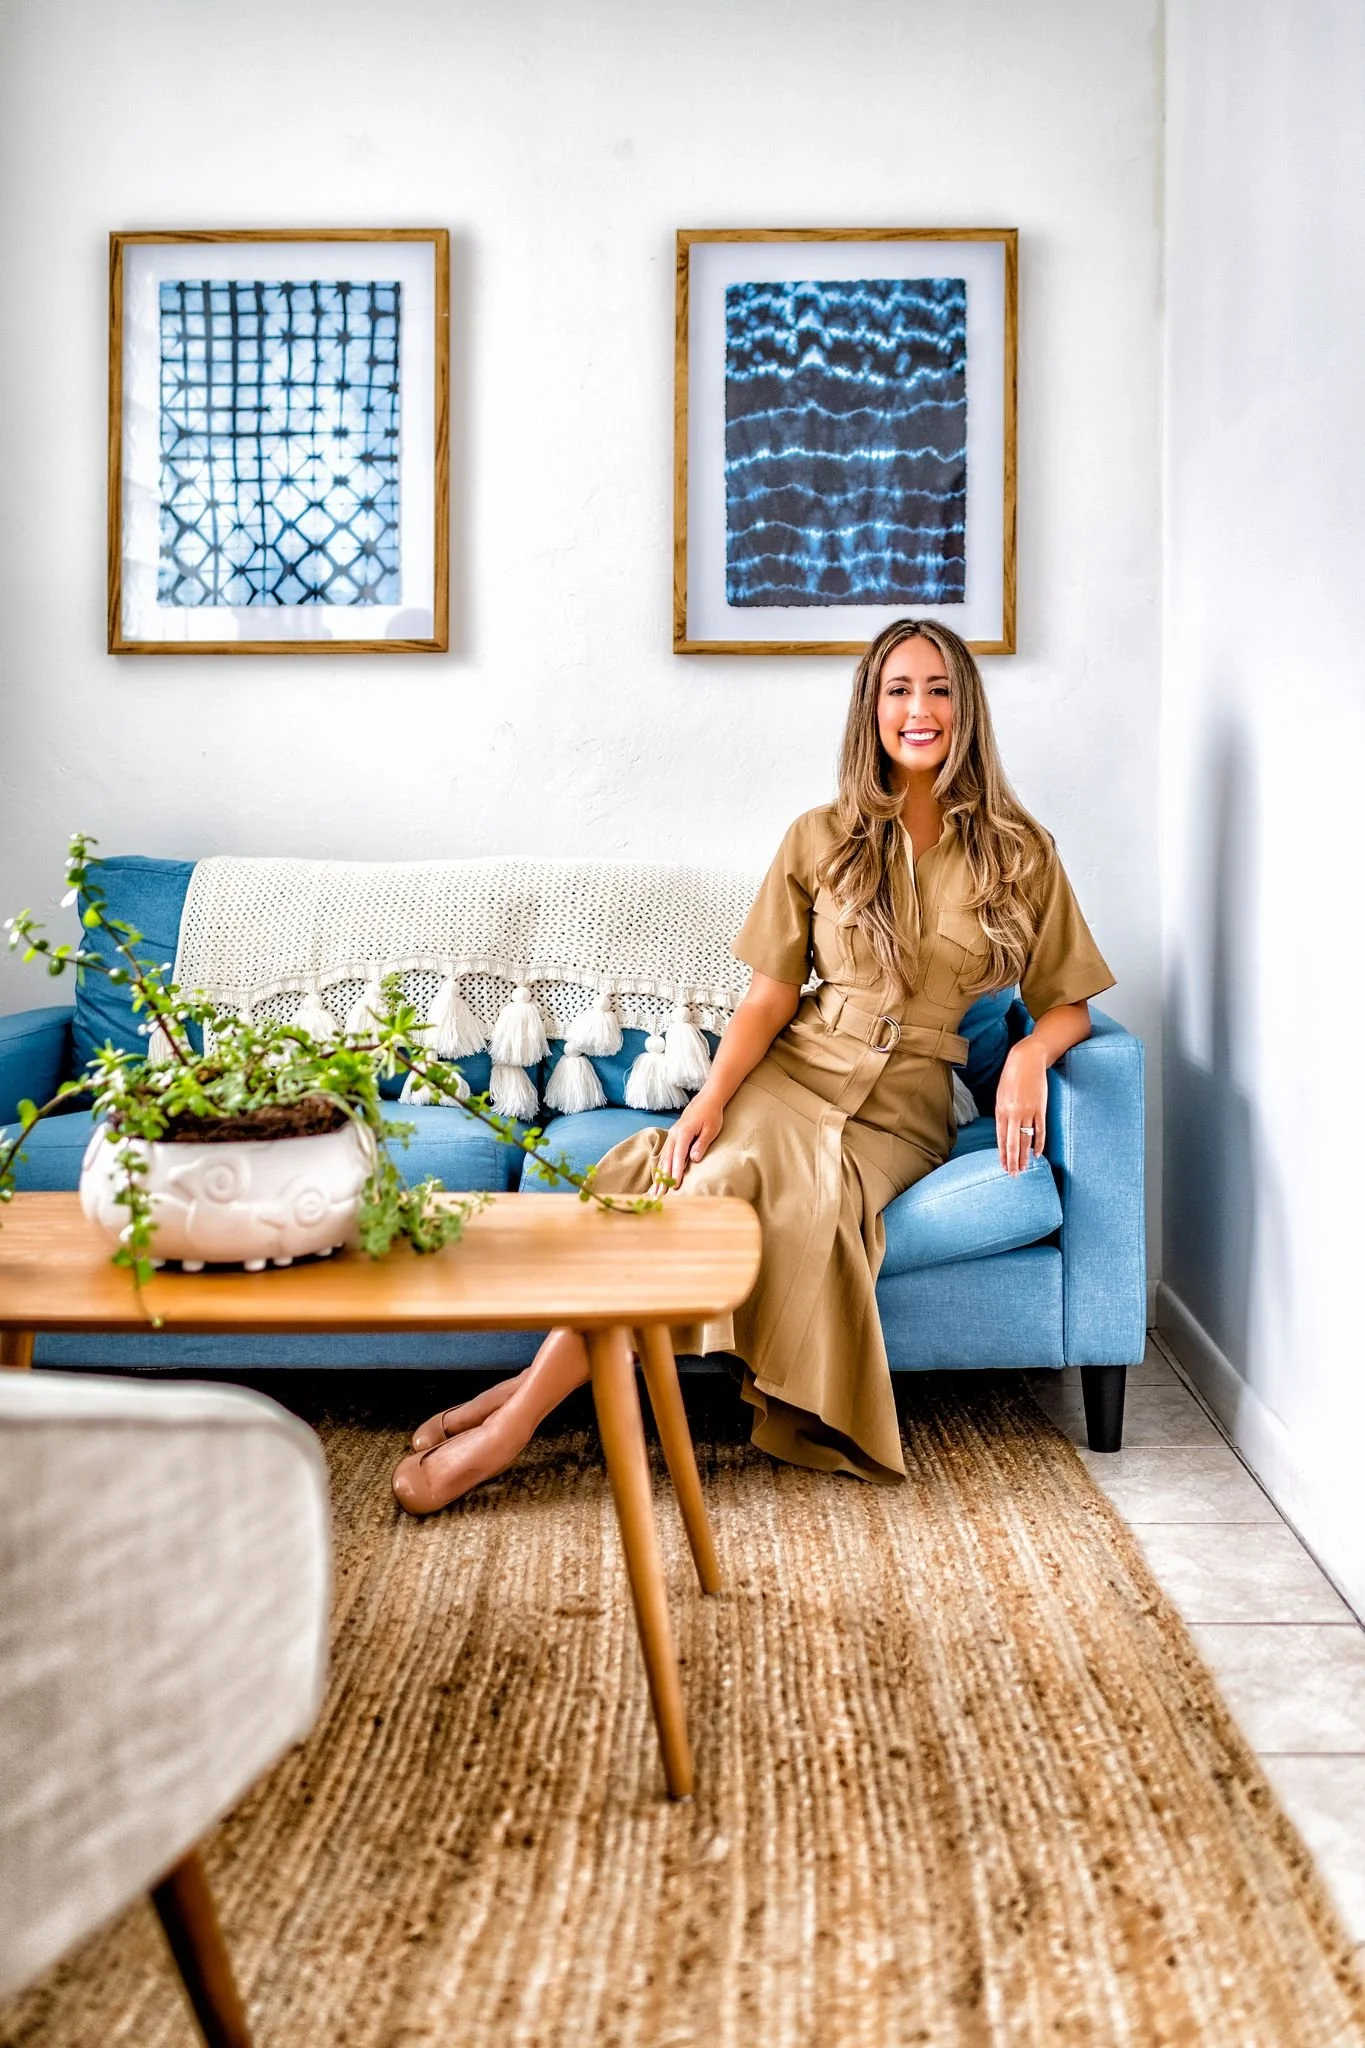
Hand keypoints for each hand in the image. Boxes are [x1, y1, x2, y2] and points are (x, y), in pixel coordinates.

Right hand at [655, 1089, 723, 1189]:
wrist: (706, 1101)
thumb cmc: (711, 1115)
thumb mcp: (711, 1129)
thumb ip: (701, 1144)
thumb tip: (694, 1159)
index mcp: (684, 1132)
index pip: (678, 1155)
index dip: (676, 1171)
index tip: (675, 1185)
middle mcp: (674, 1135)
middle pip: (667, 1159)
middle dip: (663, 1178)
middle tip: (660, 1194)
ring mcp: (671, 1136)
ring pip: (663, 1158)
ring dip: (659, 1175)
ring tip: (655, 1191)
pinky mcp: (672, 1138)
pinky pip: (664, 1155)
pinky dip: (660, 1168)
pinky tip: (658, 1179)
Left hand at [994, 1040, 1047, 1176]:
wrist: (1026, 1060)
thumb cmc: (1011, 1077)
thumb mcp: (1001, 1095)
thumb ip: (1003, 1113)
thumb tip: (1004, 1130)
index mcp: (1001, 1111)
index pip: (1001, 1138)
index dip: (1003, 1154)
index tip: (1003, 1166)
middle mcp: (1013, 1114)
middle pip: (1013, 1143)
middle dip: (1013, 1160)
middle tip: (1013, 1174)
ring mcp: (1027, 1112)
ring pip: (1026, 1139)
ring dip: (1025, 1156)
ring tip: (1025, 1168)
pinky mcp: (1040, 1108)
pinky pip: (1040, 1130)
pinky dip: (1039, 1143)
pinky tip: (1037, 1154)